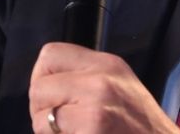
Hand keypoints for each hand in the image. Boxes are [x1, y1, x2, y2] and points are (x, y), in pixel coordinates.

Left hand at [29, 42, 179, 133]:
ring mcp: (95, 107)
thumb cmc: (140, 128)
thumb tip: (50, 81)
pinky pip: (50, 133)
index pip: (51, 54)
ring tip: (73, 132)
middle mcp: (101, 80)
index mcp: (107, 64)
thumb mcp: (120, 86)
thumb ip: (87, 77)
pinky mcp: (91, 128)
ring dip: (48, 130)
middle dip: (41, 109)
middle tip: (60, 123)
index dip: (42, 77)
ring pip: (40, 114)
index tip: (52, 95)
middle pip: (39, 86)